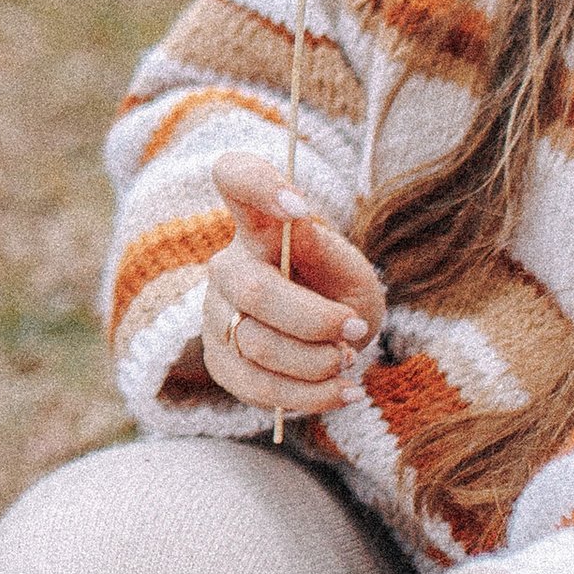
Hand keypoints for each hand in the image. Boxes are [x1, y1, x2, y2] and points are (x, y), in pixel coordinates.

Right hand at [201, 150, 384, 415]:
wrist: (332, 340)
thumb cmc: (337, 291)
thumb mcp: (346, 267)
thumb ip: (321, 249)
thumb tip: (296, 224)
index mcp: (259, 226)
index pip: (235, 177)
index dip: (256, 183)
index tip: (299, 205)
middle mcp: (228, 266)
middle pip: (253, 291)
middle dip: (315, 321)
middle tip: (356, 330)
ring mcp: (217, 315)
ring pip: (257, 346)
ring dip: (317, 362)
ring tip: (347, 360)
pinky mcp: (221, 362)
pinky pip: (257, 386)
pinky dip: (309, 396)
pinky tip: (343, 392)